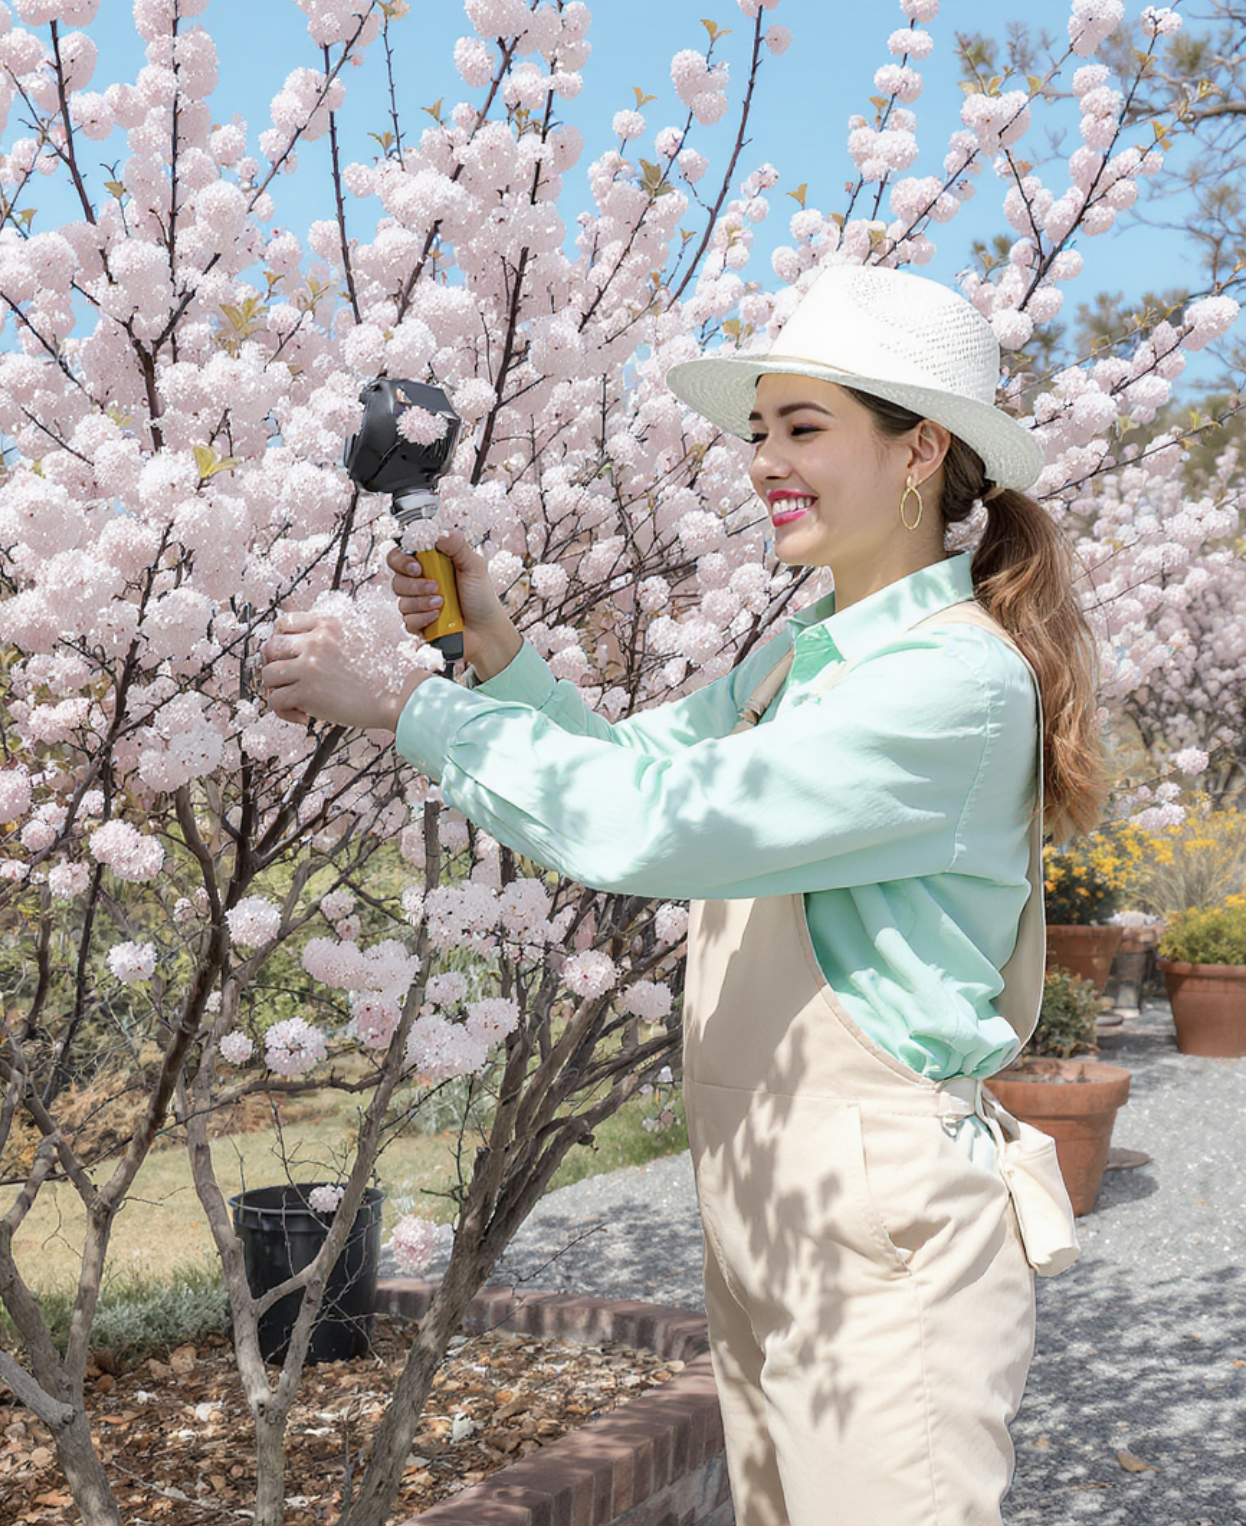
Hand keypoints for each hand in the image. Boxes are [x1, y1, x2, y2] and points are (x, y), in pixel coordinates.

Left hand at [261, 613, 429, 730]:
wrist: (400, 694)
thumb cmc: (389, 670)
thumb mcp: (365, 635)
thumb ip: (340, 634)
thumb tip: (321, 645)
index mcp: (328, 624)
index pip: (285, 622)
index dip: (281, 639)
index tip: (288, 654)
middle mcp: (314, 641)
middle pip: (271, 647)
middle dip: (274, 664)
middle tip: (287, 679)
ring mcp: (308, 666)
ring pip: (268, 674)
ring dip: (277, 689)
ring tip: (293, 700)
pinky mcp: (306, 693)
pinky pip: (275, 701)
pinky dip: (283, 712)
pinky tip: (302, 716)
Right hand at [387, 530, 521, 679]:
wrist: (486, 630)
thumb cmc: (481, 596)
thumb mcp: (474, 566)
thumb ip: (458, 546)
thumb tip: (440, 533)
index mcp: (429, 565)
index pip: (399, 556)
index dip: (400, 560)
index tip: (417, 567)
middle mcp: (419, 584)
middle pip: (396, 580)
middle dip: (414, 585)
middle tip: (436, 587)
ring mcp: (417, 605)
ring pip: (402, 602)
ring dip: (422, 602)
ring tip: (442, 603)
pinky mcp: (418, 625)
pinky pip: (407, 621)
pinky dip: (423, 619)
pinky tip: (438, 617)